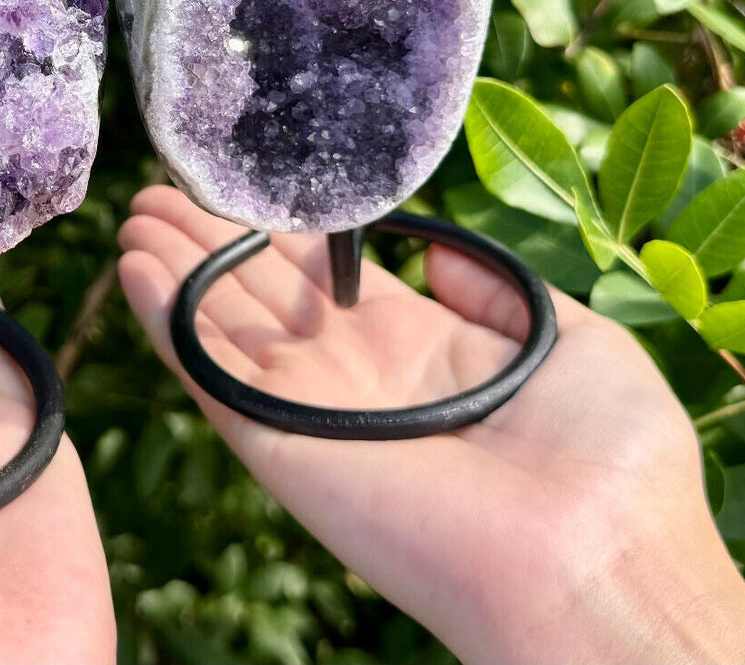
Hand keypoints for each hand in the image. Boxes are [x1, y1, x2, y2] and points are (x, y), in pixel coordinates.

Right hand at [118, 186, 744, 664]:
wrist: (595, 557)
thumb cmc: (610, 455)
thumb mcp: (567, 336)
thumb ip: (491, 287)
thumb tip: (437, 248)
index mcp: (418, 346)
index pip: (323, 278)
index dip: (277, 231)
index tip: (236, 187)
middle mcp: (353, 374)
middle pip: (260, 295)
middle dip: (210, 242)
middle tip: (158, 192)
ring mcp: (311, 411)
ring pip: (222, 328)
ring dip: (175, 270)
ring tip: (133, 215)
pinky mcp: (279, 444)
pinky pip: (210, 375)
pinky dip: (167, 322)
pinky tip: (136, 270)